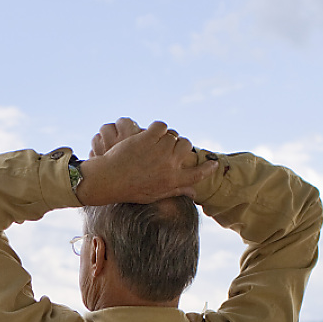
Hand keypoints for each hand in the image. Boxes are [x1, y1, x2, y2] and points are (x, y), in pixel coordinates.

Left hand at [75, 120, 215, 205]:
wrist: (109, 180)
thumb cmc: (130, 190)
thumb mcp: (155, 195)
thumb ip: (176, 191)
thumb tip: (193, 193)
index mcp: (172, 181)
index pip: (198, 174)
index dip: (207, 168)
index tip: (213, 164)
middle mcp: (169, 165)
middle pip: (186, 146)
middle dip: (181, 144)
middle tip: (171, 145)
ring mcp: (159, 150)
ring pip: (172, 135)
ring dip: (166, 135)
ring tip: (156, 140)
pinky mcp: (147, 138)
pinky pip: (160, 126)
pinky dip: (158, 128)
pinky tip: (150, 133)